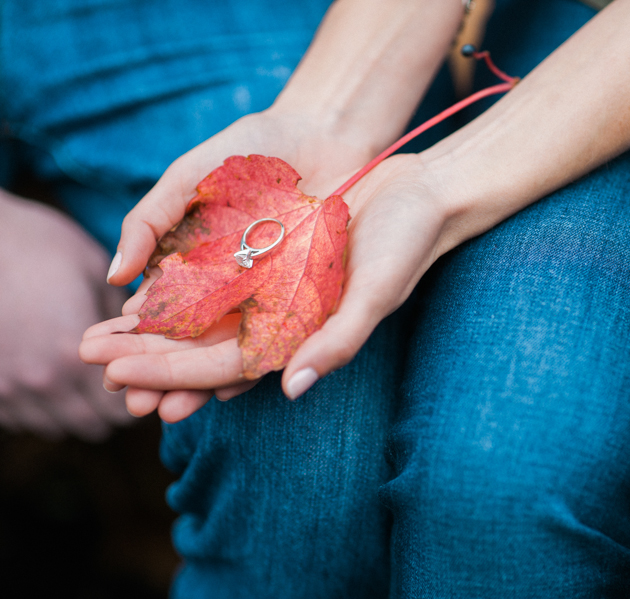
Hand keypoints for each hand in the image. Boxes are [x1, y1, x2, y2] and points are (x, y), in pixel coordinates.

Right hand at [0, 189, 129, 440]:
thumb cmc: (44, 247)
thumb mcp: (97, 278)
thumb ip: (124, 323)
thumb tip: (147, 344)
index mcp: (75, 357)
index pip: (123, 411)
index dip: (139, 396)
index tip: (144, 380)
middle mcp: (41, 382)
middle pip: (92, 426)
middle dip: (111, 410)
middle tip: (118, 383)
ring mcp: (7, 389)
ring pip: (55, 427)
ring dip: (73, 411)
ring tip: (81, 381)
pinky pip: (20, 418)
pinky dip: (38, 407)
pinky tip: (47, 378)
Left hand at [80, 154, 451, 412]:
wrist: (420, 192)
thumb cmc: (407, 243)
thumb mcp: (379, 289)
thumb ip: (340, 340)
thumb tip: (292, 389)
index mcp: (306, 337)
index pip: (230, 369)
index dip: (174, 377)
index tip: (120, 382)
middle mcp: (286, 318)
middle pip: (206, 347)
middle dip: (149, 357)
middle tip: (87, 357)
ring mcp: (277, 288)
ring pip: (204, 317)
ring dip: (155, 326)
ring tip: (100, 332)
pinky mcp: (273, 257)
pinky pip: (217, 278)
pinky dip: (179, 286)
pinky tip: (140, 288)